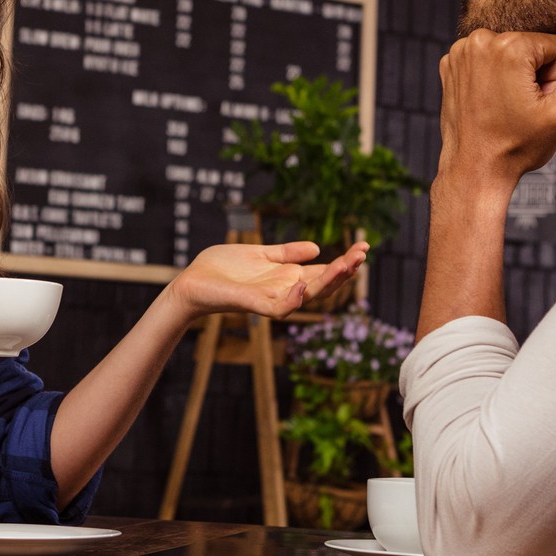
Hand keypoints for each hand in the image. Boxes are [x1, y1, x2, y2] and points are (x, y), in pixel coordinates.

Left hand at [163, 240, 368, 321]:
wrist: (193, 281)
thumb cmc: (223, 268)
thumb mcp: (261, 253)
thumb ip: (287, 253)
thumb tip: (317, 247)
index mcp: (287, 277)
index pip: (323, 272)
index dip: (344, 263)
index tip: (363, 247)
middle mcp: (284, 291)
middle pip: (322, 285)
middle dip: (343, 271)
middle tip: (362, 254)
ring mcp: (271, 299)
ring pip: (306, 295)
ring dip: (327, 283)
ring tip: (346, 265)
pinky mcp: (253, 304)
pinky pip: (278, 308)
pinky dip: (293, 299)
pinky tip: (303, 284)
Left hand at [437, 30, 555, 185]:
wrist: (474, 170)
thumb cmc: (517, 147)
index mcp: (508, 47)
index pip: (555, 46)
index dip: (554, 78)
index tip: (537, 102)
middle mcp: (479, 40)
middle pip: (530, 46)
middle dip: (533, 74)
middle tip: (521, 107)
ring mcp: (460, 52)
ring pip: (509, 51)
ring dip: (512, 74)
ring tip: (505, 105)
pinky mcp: (449, 64)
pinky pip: (486, 59)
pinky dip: (490, 76)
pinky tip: (488, 101)